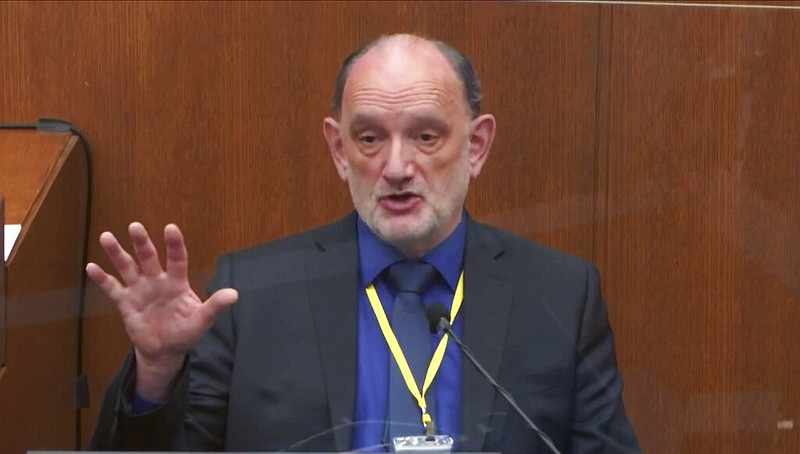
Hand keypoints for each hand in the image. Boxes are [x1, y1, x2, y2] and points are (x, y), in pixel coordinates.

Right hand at [86, 222, 237, 400]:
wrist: (165, 351)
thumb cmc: (185, 332)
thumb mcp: (202, 321)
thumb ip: (215, 306)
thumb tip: (234, 294)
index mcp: (177, 282)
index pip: (176, 259)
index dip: (174, 244)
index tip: (170, 228)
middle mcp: (157, 281)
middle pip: (148, 257)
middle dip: (141, 242)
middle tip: (134, 226)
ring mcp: (140, 289)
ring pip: (127, 267)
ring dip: (117, 253)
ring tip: (106, 237)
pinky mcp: (126, 302)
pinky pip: (112, 288)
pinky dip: (102, 279)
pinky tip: (91, 267)